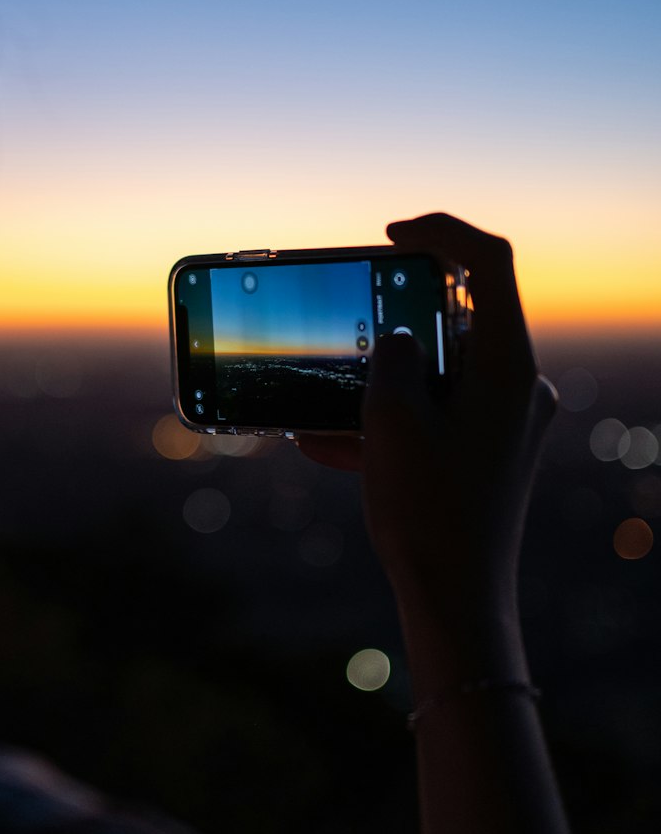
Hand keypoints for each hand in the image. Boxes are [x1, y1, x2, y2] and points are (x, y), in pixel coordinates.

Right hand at [299, 214, 556, 668]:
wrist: (455, 601)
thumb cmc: (428, 511)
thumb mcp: (391, 418)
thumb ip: (392, 356)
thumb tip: (398, 339)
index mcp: (508, 365)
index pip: (490, 263)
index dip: (441, 232)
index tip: (390, 235)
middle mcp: (518, 387)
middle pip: (459, 318)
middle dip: (392, 317)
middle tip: (346, 315)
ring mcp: (504, 422)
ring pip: (437, 372)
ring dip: (377, 378)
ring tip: (316, 395)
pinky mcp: (485, 455)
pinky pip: (433, 417)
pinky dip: (385, 421)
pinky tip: (322, 442)